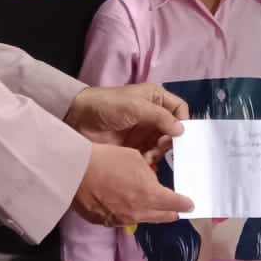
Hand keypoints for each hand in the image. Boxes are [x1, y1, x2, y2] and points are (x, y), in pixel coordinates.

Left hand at [67, 84, 187, 158]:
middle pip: (173, 130)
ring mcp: (143, 132)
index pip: (179, 110)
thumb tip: (181, 130)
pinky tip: (143, 162)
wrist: (78, 119)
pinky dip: (149, 160)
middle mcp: (153, 115)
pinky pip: (150, 155)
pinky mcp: (134, 147)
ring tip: (149, 155)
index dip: (183, 122)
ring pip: (162, 145)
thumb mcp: (135, 107)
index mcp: (155, 99)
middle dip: (170, 140)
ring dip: (159, 152)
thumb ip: (159, 117)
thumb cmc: (108, 106)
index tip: (178, 136)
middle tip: (160, 146)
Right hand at [72, 143, 194, 226]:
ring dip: (150, 212)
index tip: (190, 204)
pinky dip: (129, 213)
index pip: (176, 204)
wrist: (76, 172)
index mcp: (151, 195)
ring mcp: (122, 220)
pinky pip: (123, 220)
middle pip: (163, 217)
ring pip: (143, 219)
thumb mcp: (136, 159)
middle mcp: (139, 212)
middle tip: (176, 208)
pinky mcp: (106, 222)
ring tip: (151, 206)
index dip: (185, 203)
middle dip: (171, 211)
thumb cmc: (108, 159)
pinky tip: (124, 205)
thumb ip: (149, 174)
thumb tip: (151, 181)